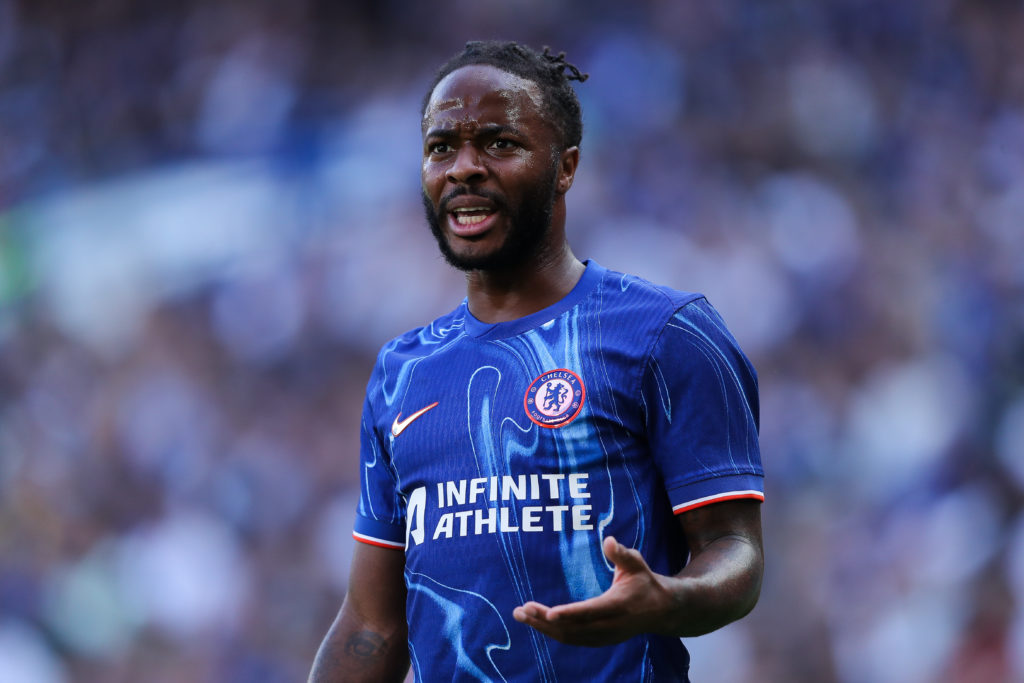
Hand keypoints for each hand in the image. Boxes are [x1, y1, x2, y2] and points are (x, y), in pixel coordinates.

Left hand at [512, 536, 674, 646]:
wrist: (661, 610)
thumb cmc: (644, 581)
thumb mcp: (637, 563)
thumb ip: (622, 554)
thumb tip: (609, 540)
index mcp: (618, 606)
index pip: (590, 612)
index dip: (569, 614)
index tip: (549, 613)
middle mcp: (609, 626)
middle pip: (573, 628)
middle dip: (544, 620)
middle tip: (521, 610)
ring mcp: (604, 637)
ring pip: (569, 637)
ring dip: (543, 627)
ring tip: (520, 614)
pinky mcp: (599, 640)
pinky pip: (572, 640)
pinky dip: (552, 632)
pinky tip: (536, 622)